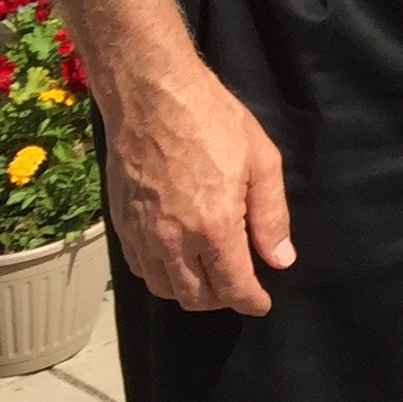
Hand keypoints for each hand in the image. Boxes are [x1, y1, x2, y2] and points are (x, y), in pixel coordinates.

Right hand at [101, 57, 295, 313]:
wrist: (152, 97)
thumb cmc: (213, 120)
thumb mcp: (261, 160)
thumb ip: (271, 216)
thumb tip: (281, 260)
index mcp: (214, 226)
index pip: (232, 287)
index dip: (251, 302)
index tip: (262, 304)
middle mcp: (173, 240)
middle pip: (195, 298)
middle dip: (222, 300)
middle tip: (240, 287)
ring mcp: (142, 236)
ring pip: (165, 289)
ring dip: (191, 292)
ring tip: (212, 276)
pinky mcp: (121, 226)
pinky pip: (141, 270)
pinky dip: (163, 277)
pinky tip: (179, 260)